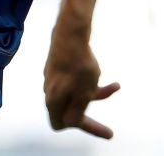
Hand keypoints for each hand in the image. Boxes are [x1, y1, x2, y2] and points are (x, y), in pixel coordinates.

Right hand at [43, 21, 119, 138]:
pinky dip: (89, 79)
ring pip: (76, 92)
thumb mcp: (84, 93)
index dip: (86, 128)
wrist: (71, 32)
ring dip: (94, 91)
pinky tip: (99, 70)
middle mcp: (50, 91)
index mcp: (53, 101)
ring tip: (114, 86)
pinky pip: (75, 79)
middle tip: (109, 117)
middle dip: (90, 109)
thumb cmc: (79, 65)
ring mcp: (54, 77)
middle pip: (70, 109)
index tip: (107, 131)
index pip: (62, 124)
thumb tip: (72, 121)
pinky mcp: (59, 65)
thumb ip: (78, 110)